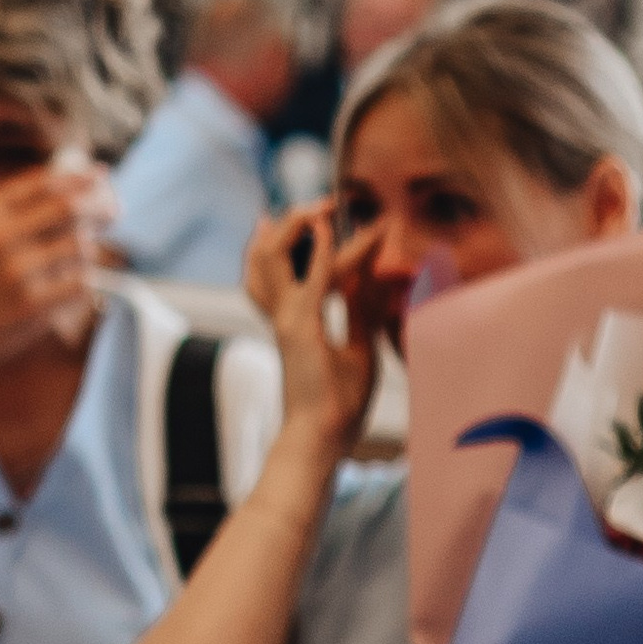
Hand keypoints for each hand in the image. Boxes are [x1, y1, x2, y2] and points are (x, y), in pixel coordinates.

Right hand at [0, 165, 111, 366]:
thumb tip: (73, 179)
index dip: (80, 177)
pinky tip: (68, 282)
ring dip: (85, 249)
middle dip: (101, 205)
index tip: (100, 176)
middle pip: (72, 209)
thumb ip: (11, 205)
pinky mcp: (34, 307)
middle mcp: (0, 239)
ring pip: (81, 248)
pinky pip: (81, 283)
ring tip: (72, 256)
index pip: (45, 184)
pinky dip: (82, 280)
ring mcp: (19, 275)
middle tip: (115, 210)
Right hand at [247, 203, 375, 458]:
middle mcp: (283, 317)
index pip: (293, 272)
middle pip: (265, 258)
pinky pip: (315, 277)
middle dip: (288, 226)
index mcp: (293, 324)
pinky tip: (330, 225)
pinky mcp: (302, 326)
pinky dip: (325, 248)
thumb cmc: (338, 406)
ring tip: (322, 207)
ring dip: (298, 228)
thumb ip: (363, 312)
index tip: (323, 217)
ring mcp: (288, 320)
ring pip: (273, 258)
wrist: (321, 438)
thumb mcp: (359, 349)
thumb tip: (376, 282)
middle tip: (317, 205)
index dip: (308, 243)